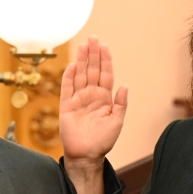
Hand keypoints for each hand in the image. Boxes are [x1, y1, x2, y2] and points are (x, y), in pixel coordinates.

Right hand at [60, 36, 126, 193]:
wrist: (86, 155)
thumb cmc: (103, 141)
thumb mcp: (117, 122)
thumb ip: (121, 103)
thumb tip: (125, 85)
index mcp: (104, 98)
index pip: (105, 74)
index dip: (105, 60)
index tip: (105, 46)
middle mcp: (91, 95)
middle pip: (92, 70)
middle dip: (93, 54)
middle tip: (94, 38)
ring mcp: (78, 99)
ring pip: (80, 75)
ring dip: (81, 60)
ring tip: (84, 45)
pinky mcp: (66, 106)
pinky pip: (67, 88)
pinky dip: (68, 77)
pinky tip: (71, 65)